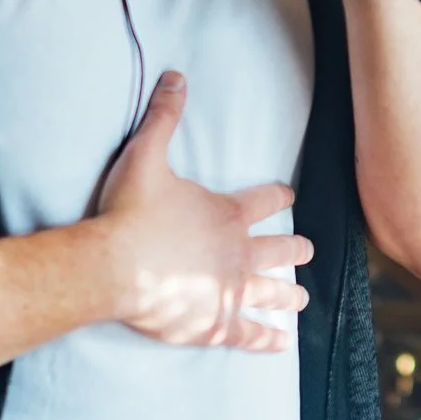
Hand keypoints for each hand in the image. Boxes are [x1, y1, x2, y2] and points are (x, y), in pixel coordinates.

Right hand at [92, 71, 311, 350]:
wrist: (113, 264)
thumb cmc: (128, 211)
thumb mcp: (146, 154)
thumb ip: (163, 116)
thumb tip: (176, 76)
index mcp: (225, 215)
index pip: (262, 202)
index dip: (278, 197)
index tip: (291, 197)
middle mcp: (236, 253)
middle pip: (273, 249)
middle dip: (292, 248)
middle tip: (307, 249)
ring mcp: (227, 290)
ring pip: (267, 292)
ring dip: (287, 293)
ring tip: (302, 297)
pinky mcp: (213, 322)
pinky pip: (248, 333)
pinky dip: (267, 339)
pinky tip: (282, 343)